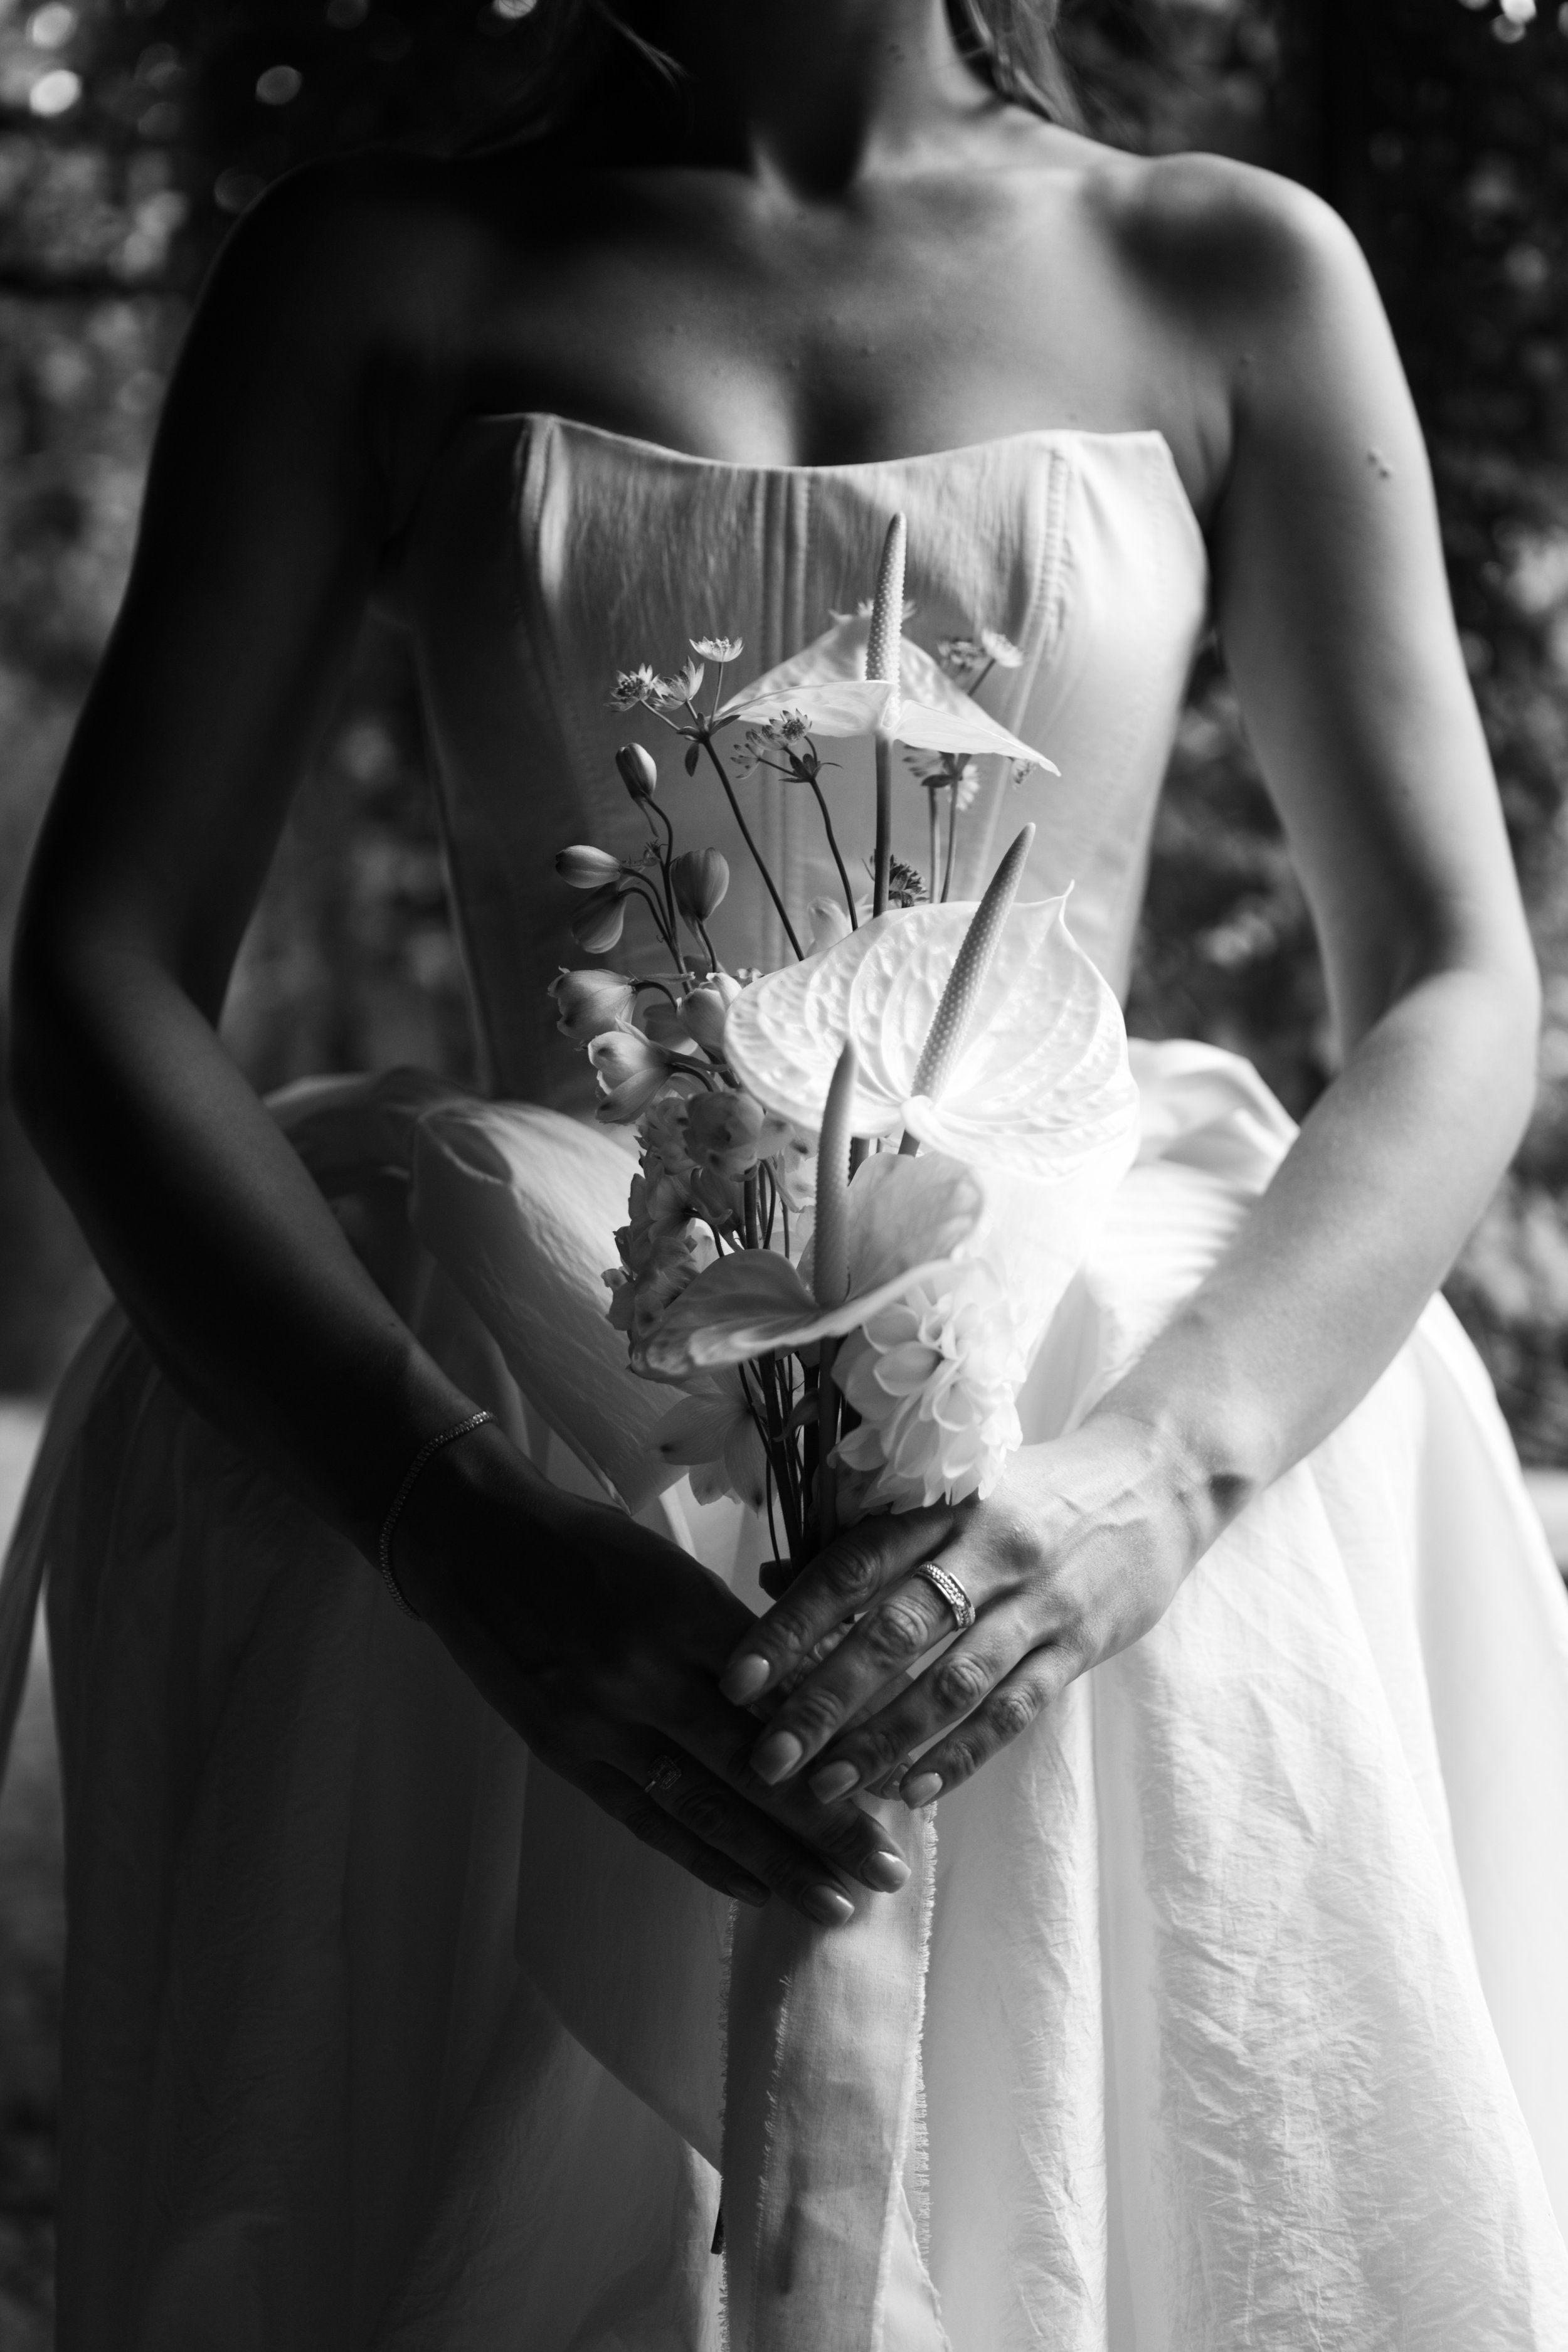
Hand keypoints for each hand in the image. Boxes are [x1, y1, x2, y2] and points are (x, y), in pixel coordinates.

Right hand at [391, 1423, 911, 1925]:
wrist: (473, 1542)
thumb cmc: (586, 1543)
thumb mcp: (673, 1565)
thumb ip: (735, 1632)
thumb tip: (808, 1694)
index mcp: (682, 1610)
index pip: (777, 1691)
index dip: (838, 1744)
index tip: (898, 1786)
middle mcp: (643, 1674)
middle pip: (751, 1764)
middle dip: (824, 1825)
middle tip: (887, 1871)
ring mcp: (599, 1723)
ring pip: (702, 1808)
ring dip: (773, 1863)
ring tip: (833, 1906)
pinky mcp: (565, 1754)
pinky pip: (644, 1819)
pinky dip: (701, 1859)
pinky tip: (752, 1891)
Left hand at [716, 1411, 1203, 1808]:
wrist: (1159, 1481)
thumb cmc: (1034, 1492)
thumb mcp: (953, 1495)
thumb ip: (868, 1539)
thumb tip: (774, 1578)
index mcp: (944, 1505)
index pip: (854, 1566)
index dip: (792, 1624)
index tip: (738, 1679)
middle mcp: (989, 1549)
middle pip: (896, 1630)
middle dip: (825, 1699)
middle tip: (768, 1757)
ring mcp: (1040, 1600)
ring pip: (954, 1680)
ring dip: (886, 1739)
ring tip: (828, 1788)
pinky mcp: (1082, 1643)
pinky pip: (1016, 1708)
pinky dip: (962, 1753)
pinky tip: (915, 1788)